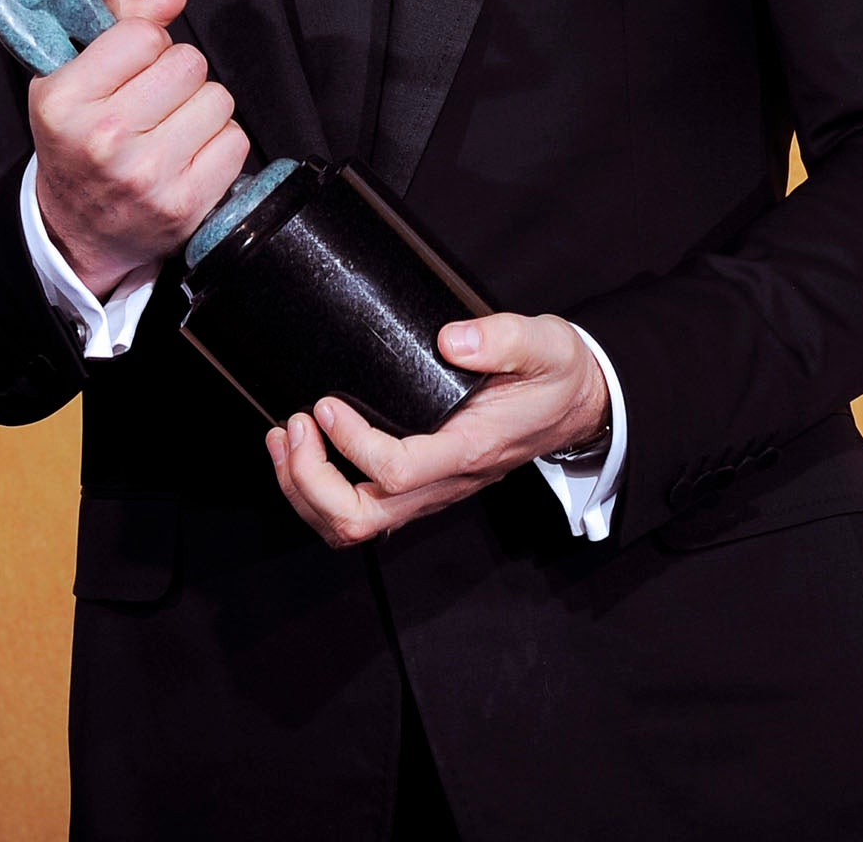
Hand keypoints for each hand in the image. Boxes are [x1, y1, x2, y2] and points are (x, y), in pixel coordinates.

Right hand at [30, 0, 249, 299]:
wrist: (77, 231)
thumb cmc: (77, 142)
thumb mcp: (71, 73)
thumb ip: (121, 18)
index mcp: (65, 99)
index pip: (144, 35)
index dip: (146, 43)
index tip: (131, 67)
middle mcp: (104, 138)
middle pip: (189, 62)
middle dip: (177, 73)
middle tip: (153, 101)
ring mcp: (147, 175)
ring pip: (217, 97)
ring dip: (200, 107)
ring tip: (169, 128)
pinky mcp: (184, 204)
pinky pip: (236, 140)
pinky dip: (218, 143)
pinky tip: (187, 154)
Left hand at [266, 312, 609, 547]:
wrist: (578, 407)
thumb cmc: (557, 375)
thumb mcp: (545, 343)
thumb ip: (503, 339)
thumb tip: (451, 339)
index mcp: (471, 449)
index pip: (399, 471)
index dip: (353, 445)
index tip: (327, 403)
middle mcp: (447, 481)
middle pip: (361, 517)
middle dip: (311, 481)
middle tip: (295, 425)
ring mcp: (431, 490)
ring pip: (353, 524)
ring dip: (305, 490)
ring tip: (284, 436)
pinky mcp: (421, 484)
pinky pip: (362, 510)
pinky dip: (318, 489)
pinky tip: (304, 447)